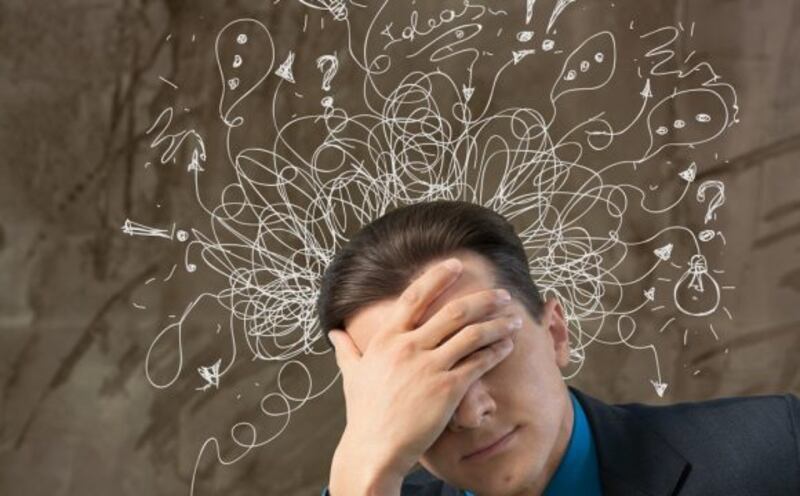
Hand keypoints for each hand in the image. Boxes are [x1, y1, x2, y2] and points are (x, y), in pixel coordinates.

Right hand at [328, 258, 522, 486]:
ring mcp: (429, 366)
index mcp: (387, 338)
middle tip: (501, 293)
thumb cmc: (364, 412)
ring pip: (472, 334)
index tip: (455, 265)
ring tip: (513, 319)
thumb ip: (346, 348)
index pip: (416, 296)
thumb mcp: (352, 374)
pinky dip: (496, 351)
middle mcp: (409, 346)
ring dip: (497, 324)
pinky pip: (478, 362)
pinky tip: (506, 346)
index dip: (438, 277)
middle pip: (454, 311)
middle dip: (483, 299)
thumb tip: (334, 332)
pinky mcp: (447, 389)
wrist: (374, 449)